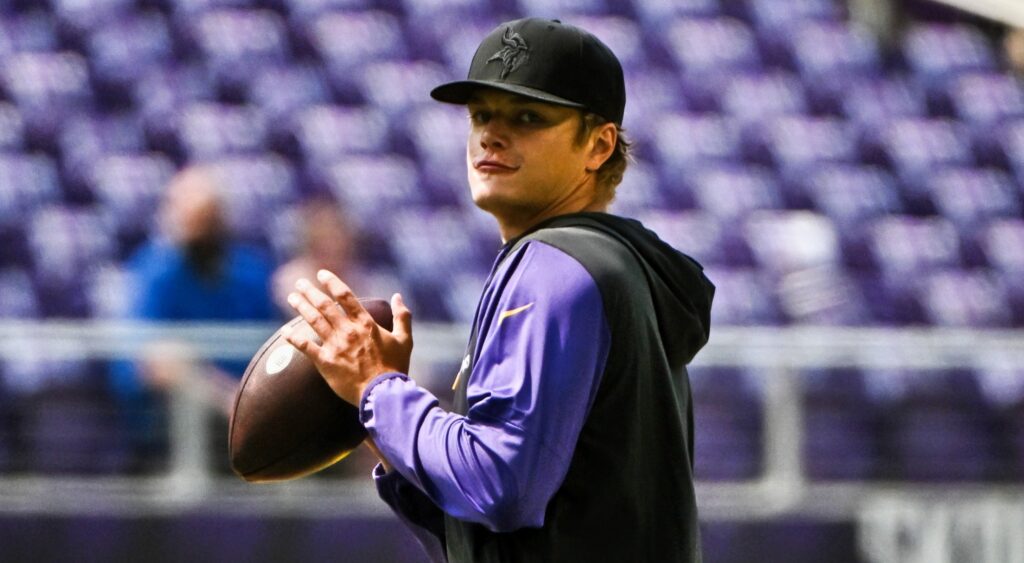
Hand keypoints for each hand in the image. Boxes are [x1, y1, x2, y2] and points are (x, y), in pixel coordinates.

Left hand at [283, 269, 412, 405]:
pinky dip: (293, 337)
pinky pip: (305, 346)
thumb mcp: (405, 339)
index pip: (345, 296)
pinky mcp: (325, 362)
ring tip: (292, 297)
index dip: (332, 282)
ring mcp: (335, 346)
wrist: (383, 393)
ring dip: (301, 307)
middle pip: (324, 305)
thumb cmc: (395, 367)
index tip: (321, 274)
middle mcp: (348, 330)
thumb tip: (397, 296)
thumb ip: (402, 316)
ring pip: (313, 320)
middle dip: (310, 292)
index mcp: (365, 323)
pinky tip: (284, 331)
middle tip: (299, 283)